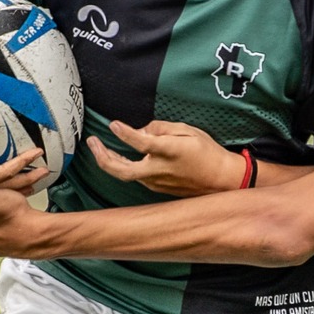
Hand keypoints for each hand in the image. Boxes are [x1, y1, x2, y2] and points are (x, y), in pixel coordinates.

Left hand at [87, 119, 244, 194]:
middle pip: (122, 170)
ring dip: (110, 161)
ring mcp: (157, 182)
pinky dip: (125, 166)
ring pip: (126, 174)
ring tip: (99, 147)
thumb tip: (142, 130)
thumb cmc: (207, 153)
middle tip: (92, 142)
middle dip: (103, 156)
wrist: (222, 180)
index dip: (125, 134)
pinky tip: (121, 157)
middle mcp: (160, 169)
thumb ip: (162, 128)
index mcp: (169, 152)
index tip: (113, 125)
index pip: (141, 142)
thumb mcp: (189, 131)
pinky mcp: (157, 188)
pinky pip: (137, 176)